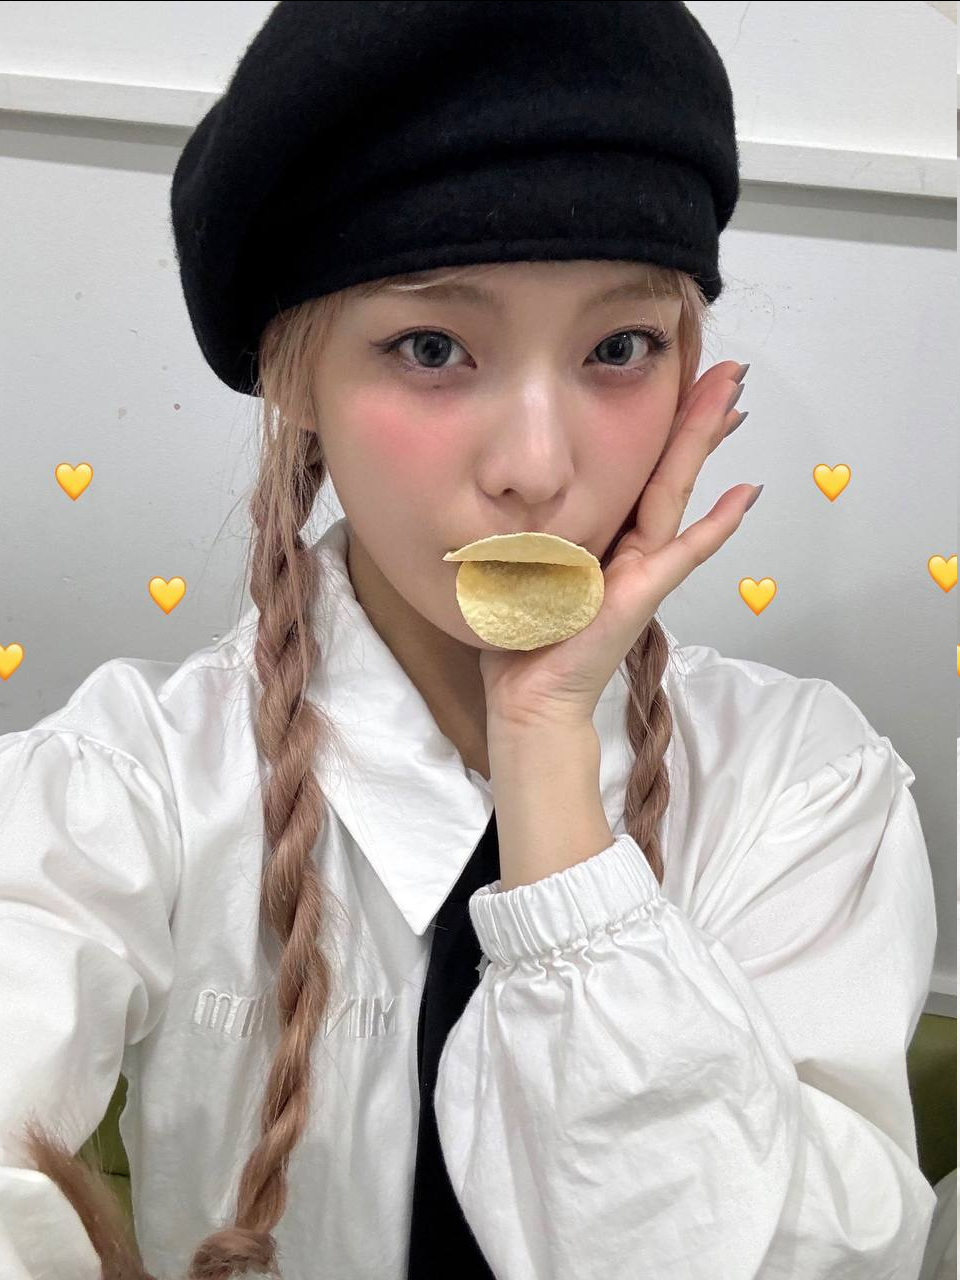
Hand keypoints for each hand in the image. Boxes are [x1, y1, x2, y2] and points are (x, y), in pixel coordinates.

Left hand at [479, 359, 755, 731]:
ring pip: (677, 493)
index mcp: (603, 537)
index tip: (682, 380)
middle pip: (669, 469)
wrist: (530, 697)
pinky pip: (683, 553)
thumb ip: (532, 533)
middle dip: (697, 418)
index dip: (663, 426)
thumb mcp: (522, 566)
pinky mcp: (641, 594)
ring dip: (704, 446)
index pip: (639, 470)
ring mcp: (642, 569)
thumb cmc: (526, 639)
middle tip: (731, 371)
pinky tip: (745, 495)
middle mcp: (630, 547)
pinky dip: (715, 526)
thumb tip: (511, 491)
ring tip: (735, 403)